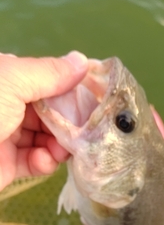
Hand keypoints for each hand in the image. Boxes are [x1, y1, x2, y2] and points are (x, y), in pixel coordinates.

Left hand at [0, 51, 87, 190]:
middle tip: (86, 128)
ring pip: (46, 137)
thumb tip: (83, 61)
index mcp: (6, 79)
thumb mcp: (13, 81)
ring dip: (59, 143)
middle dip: (69, 120)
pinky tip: (43, 161)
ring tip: (63, 149)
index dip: (71, 88)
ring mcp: (7, 135)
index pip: (46, 80)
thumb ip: (50, 73)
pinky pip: (35, 161)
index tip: (95, 96)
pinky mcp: (8, 164)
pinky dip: (44, 161)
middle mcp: (7, 105)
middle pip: (49, 111)